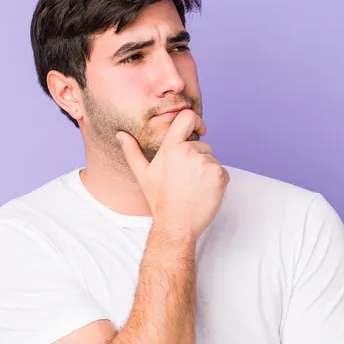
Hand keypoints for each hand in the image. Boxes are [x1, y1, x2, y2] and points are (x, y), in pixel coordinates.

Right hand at [117, 109, 228, 237]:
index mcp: (170, 148)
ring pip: (212, 158)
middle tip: (187, 179)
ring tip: (194, 187)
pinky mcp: (219, 175)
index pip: (187, 117)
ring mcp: (205, 163)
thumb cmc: (160, 200)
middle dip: (199, 157)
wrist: (177, 225)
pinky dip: (217, 181)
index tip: (199, 130)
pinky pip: (223, 171)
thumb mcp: (143, 174)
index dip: (196, 121)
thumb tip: (120, 134)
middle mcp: (188, 151)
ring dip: (207, 170)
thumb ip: (132, 151)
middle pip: (203, 144)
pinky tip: (204, 192)